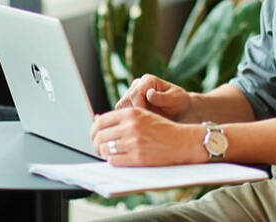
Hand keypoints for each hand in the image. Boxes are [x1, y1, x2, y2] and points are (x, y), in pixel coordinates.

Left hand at [90, 107, 204, 165]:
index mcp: (130, 113)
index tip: (94, 136)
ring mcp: (133, 143)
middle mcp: (130, 127)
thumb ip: (121, 117)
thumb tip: (96, 119)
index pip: (100, 122)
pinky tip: (118, 159)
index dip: (93, 131)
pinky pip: (114, 161)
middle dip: (96, 144)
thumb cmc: (162, 128)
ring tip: (108, 154)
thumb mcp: (142, 115)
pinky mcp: (137, 158)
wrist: (182, 141)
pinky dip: (112, 161)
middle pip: (99, 137)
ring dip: (103, 153)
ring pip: (105, 149)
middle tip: (98, 148)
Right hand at [115, 74, 191, 120]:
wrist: (180, 110)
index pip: (135, 94)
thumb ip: (163, 97)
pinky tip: (140, 128)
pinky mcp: (128, 105)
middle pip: (125, 102)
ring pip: (121, 110)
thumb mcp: (177, 99)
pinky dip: (129, 122)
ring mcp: (131, 94)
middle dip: (134, 116)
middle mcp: (137, 84)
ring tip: (145, 126)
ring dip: (130, 120)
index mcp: (148, 80)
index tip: (149, 120)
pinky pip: (122, 115)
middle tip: (146, 125)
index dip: (140, 108)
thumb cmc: (180, 104)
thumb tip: (149, 94)